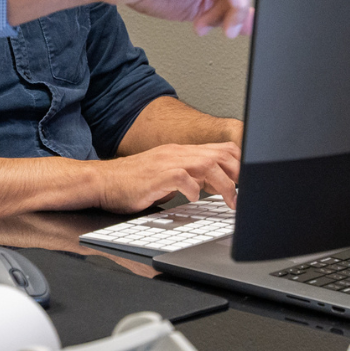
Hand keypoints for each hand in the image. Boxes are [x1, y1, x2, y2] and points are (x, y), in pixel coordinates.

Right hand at [91, 141, 240, 211]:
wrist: (102, 182)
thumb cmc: (131, 183)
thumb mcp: (166, 176)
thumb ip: (189, 176)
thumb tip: (212, 185)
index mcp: (180, 152)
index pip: (220, 149)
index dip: (239, 165)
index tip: (247, 183)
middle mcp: (176, 153)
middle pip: (220, 155)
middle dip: (239, 175)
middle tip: (244, 196)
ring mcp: (167, 162)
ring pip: (208, 166)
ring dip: (225, 185)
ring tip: (231, 202)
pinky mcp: (157, 176)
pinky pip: (185, 179)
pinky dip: (196, 190)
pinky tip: (196, 198)